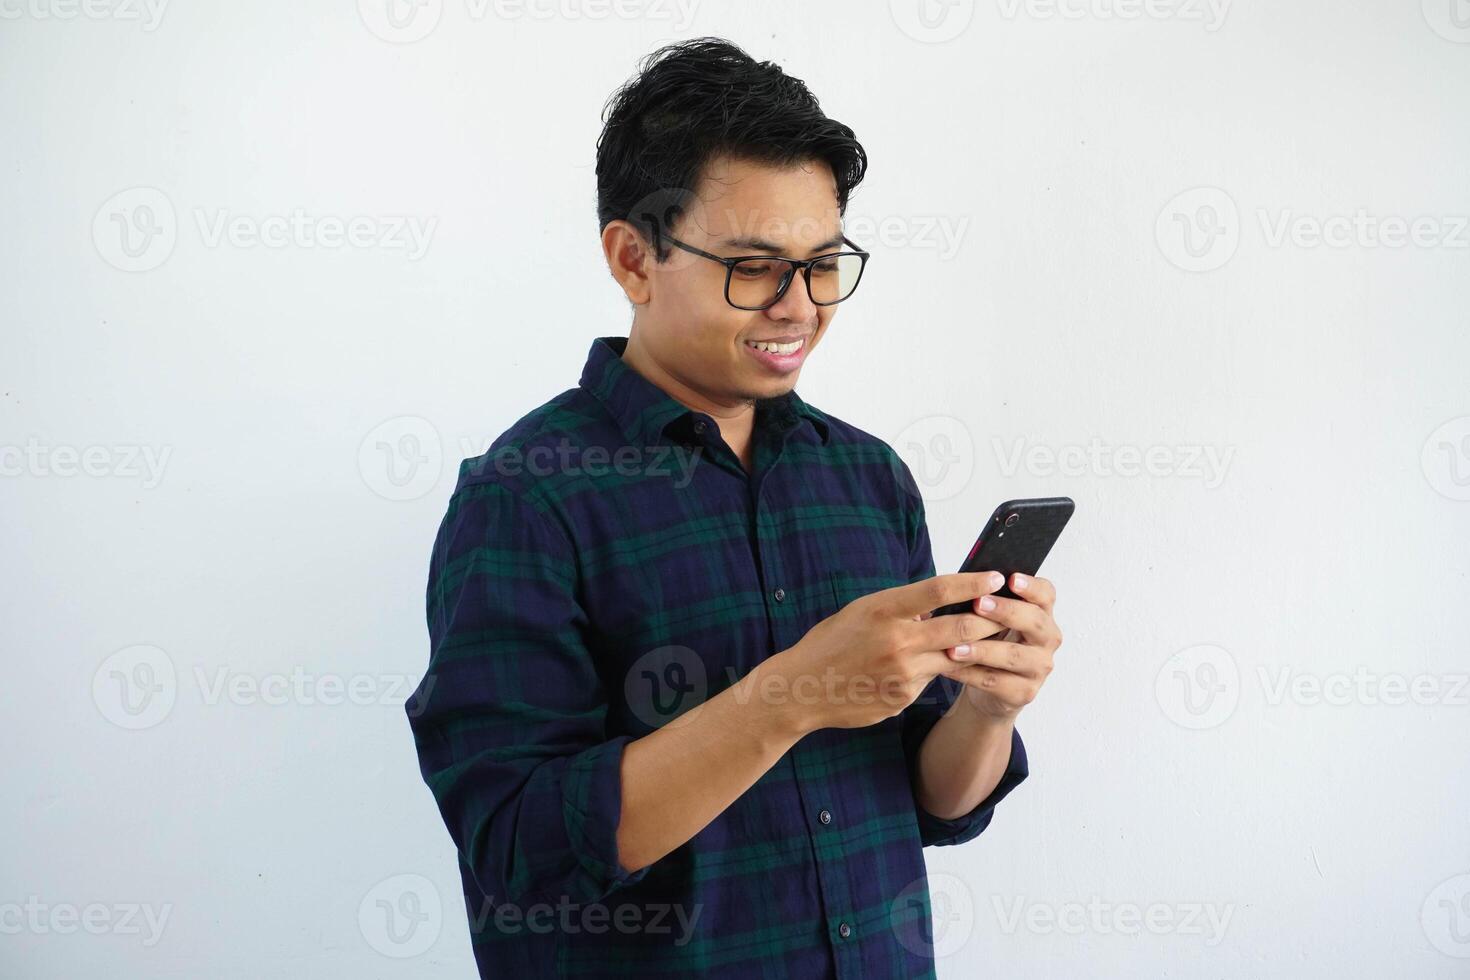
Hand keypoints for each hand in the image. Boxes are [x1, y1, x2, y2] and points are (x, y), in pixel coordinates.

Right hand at [768, 572, 1008, 732]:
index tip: (995, 576)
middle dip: (991, 619)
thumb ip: (901, 608)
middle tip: (1009, 611)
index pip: (939, 590)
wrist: (802, 688)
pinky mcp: (903, 697)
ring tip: (990, 638)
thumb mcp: (862, 611)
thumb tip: (939, 604)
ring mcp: (902, 673)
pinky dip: (935, 670)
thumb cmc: (832, 643)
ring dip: (974, 647)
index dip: (972, 582)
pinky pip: (931, 680)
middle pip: (960, 626)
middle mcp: (896, 641)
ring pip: (954, 656)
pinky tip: (929, 667)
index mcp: (884, 610)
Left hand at [941, 572, 1060, 720]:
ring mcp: (1039, 667)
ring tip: (954, 646)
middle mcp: (1047, 639)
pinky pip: (995, 682)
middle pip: (1034, 621)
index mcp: (1042, 613)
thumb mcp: (992, 620)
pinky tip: (948, 667)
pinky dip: (969, 674)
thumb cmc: (991, 642)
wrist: (991, 689)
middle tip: (978, 603)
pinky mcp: (1025, 692)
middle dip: (1005, 611)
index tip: (1011, 579)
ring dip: (982, 649)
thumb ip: (987, 603)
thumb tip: (964, 584)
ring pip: (1013, 656)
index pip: (1046, 594)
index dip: (1031, 586)